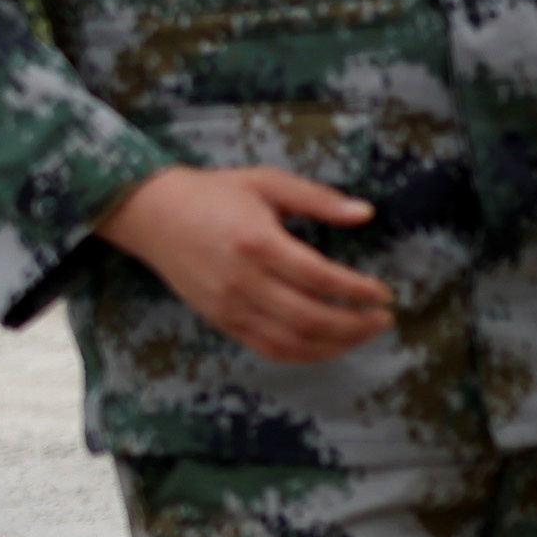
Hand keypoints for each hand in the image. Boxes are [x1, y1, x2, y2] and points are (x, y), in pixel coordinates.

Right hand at [95, 164, 398, 364]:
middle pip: (310, 318)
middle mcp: (243, 281)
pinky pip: (268, 349)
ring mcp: (230, 307)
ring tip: (363, 334)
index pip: (319, 278)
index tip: (384, 294)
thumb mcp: (267, 182)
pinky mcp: (221, 321)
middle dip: (354, 325)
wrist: (152, 215)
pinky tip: (327, 346)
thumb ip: (317, 199)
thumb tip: (365, 213)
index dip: (357, 291)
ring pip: (292, 341)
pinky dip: (304, 355)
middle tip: (383, 320)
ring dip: (335, 345)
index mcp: (258, 242)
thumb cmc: (213, 194)